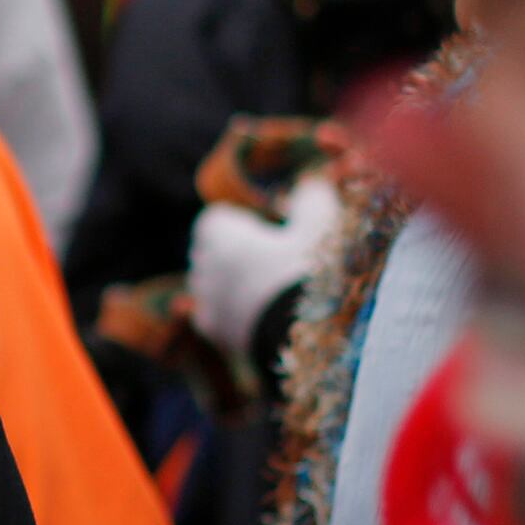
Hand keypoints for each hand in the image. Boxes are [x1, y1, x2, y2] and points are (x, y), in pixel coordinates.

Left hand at [184, 172, 344, 356]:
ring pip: (208, 285)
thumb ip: (312, 200)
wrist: (305, 337)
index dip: (236, 221)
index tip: (261, 226)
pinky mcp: (215, 333)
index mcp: (221, 235)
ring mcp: (206, 302)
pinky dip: (228, 313)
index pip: (213, 219)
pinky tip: (255, 315)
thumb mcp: (319, 226)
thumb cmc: (309, 272)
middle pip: (209, 252)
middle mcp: (205, 267)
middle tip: (266, 257)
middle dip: (231, 252)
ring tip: (265, 288)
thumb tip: (310, 186)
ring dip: (228, 283)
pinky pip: (213, 317)